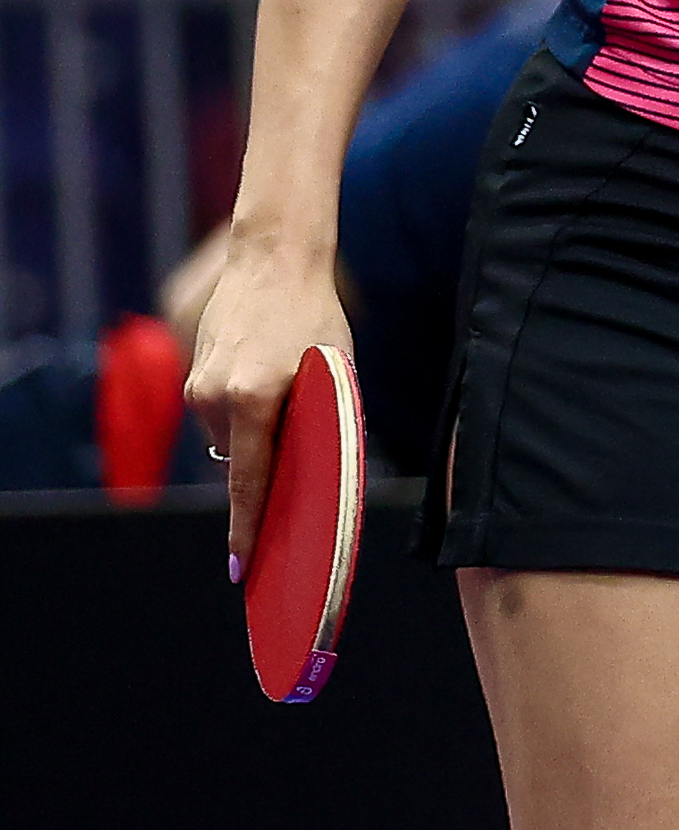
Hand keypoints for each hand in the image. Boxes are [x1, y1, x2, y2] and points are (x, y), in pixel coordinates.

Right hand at [182, 233, 352, 575]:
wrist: (274, 261)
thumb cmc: (318, 317)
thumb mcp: (335, 371)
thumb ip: (320, 422)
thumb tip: (315, 477)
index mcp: (254, 398)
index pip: (248, 482)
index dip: (247, 528)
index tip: (241, 569)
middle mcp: (216, 398)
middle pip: (243, 461)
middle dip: (268, 465)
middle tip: (295, 453)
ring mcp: (198, 387)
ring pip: (231, 436)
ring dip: (258, 429)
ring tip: (287, 387)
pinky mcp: (192, 376)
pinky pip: (220, 413)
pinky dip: (244, 409)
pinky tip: (266, 376)